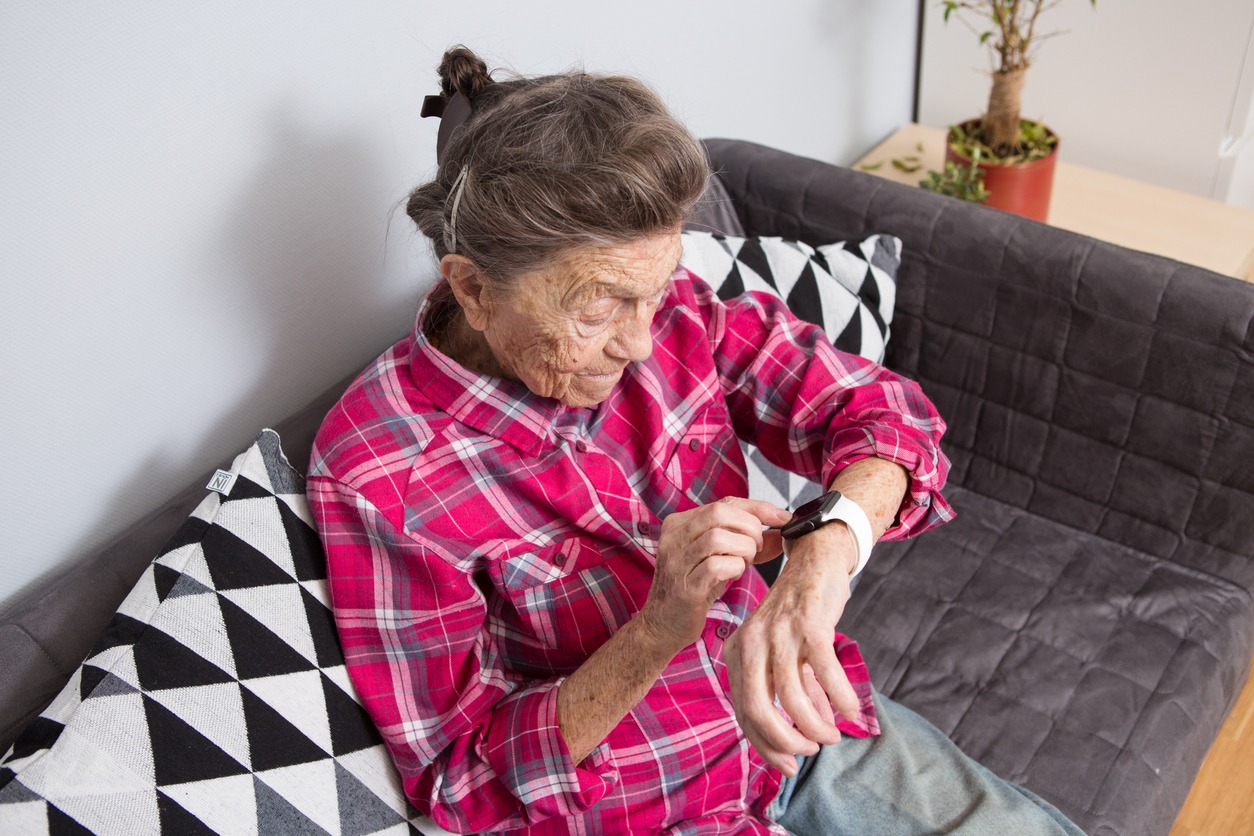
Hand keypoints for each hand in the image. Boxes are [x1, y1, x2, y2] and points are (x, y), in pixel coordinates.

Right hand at [640, 497, 788, 653]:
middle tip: (757, 548)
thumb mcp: (719, 557)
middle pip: (720, 513)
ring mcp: (676, 560)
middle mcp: (674, 536)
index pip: (725, 503)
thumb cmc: (695, 588)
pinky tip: (733, 576)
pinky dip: (735, 568)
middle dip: (750, 528)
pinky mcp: (684, 585)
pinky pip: (716, 566)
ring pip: (718, 537)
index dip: (758, 508)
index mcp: (680, 523)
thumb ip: (747, 542)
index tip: (782, 517)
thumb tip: (782, 530)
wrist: (663, 624)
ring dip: (743, 550)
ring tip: (744, 563)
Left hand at [724, 523, 859, 775]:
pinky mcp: (808, 623)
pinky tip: (851, 711)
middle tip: (811, 751)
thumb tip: (812, 733)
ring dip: (815, 724)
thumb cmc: (799, 616)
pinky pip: (824, 671)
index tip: (790, 767)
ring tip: (834, 734)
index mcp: (738, 652)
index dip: (766, 746)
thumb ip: (791, 691)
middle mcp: (751, 643)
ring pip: (791, 696)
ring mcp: (779, 633)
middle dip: (785, 741)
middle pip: (758, 709)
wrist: (815, 561)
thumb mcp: (785, 653)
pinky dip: (839, 697)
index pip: (744, 713)